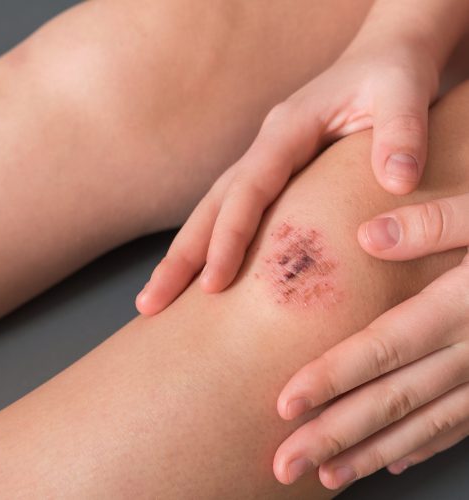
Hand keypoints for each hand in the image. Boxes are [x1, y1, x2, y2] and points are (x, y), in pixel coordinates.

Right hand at [136, 38, 439, 314]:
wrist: (382, 58)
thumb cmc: (392, 75)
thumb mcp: (405, 92)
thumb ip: (401, 134)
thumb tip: (397, 182)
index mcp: (287, 130)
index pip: (248, 190)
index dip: (228, 237)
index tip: (212, 286)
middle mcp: (265, 147)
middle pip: (211, 205)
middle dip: (179, 256)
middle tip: (150, 304)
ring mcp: (264, 162)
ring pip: (212, 211)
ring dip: (183, 255)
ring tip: (156, 299)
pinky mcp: (273, 176)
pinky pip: (233, 212)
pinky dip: (210, 244)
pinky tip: (200, 273)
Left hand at [273, 193, 468, 488]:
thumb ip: (435, 224)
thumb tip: (368, 236)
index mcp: (458, 308)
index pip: (381, 349)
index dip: (331, 379)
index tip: (286, 405)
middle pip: (392, 399)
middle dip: (335, 436)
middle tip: (288, 464)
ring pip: (422, 424)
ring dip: (372, 453)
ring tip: (328, 475)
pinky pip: (460, 425)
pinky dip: (423, 446)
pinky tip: (394, 460)